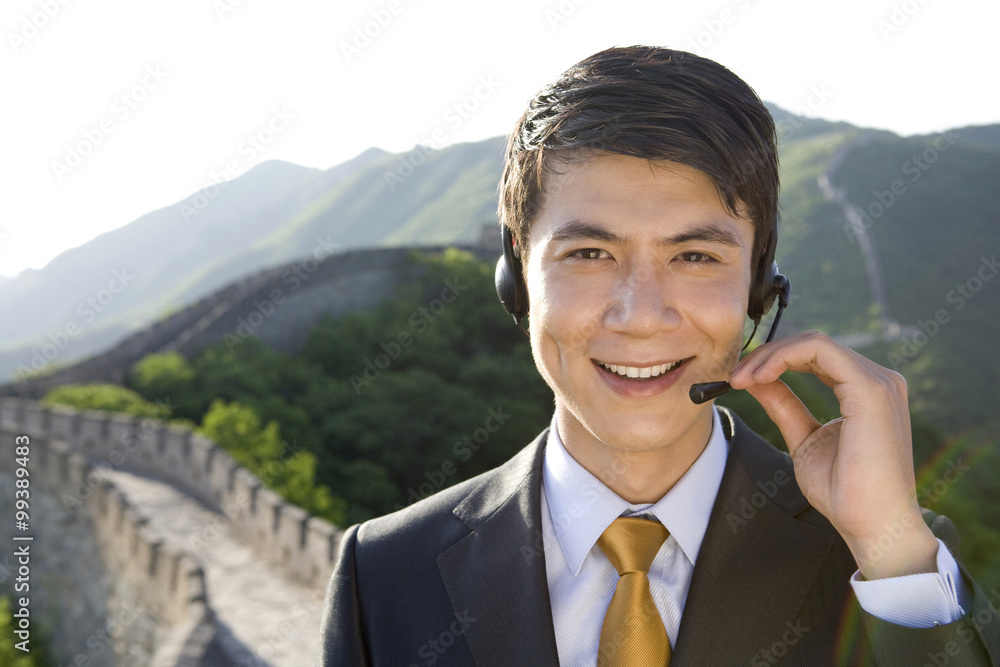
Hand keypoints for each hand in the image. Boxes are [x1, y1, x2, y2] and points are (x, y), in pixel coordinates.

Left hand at [727, 331, 938, 579]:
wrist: (872, 527)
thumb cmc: (845, 493)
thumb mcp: (804, 439)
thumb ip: (784, 405)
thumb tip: (755, 381)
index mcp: (866, 392)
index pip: (815, 357)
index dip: (773, 361)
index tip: (737, 380)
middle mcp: (878, 380)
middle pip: (811, 346)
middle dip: (765, 356)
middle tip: (732, 378)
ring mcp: (879, 382)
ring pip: (813, 343)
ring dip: (768, 356)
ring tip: (740, 379)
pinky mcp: (871, 388)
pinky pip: (819, 351)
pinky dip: (782, 357)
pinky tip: (759, 377)